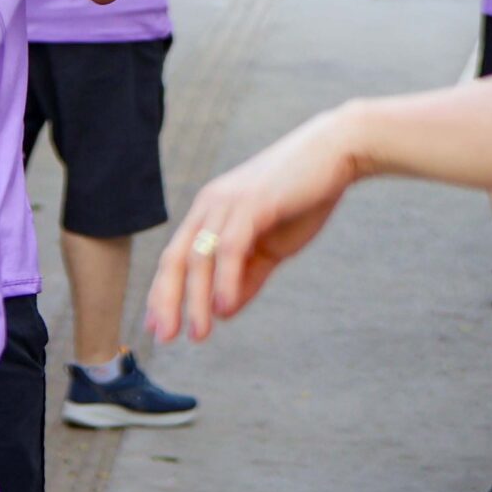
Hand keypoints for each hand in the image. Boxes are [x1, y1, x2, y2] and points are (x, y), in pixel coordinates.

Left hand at [146, 114, 359, 342]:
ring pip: (200, 257)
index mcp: (210, 213)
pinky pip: (230, 247)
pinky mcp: (253, 203)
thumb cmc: (302, 198)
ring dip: (196, 299)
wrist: (336, 154)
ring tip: (199, 333)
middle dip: (166, 299)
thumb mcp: (271, 246)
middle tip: (164, 337)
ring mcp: (229, 202)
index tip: (155, 326)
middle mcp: (210, 205)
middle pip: (176, 258)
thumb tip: (223, 311)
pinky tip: (223, 307)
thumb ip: (247, 277)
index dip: (162, 292)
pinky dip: (224, 279)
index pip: (177, 257)